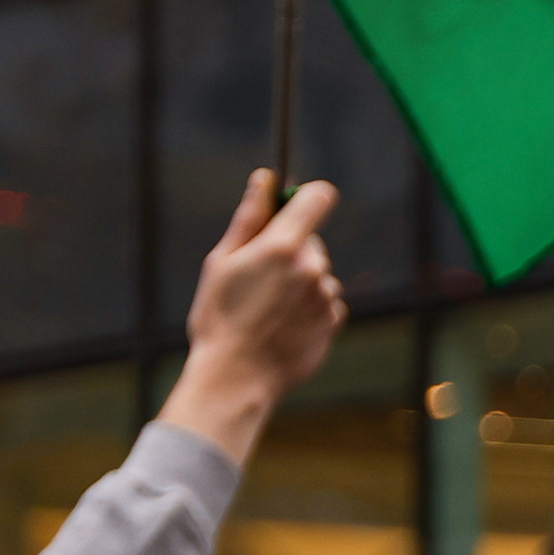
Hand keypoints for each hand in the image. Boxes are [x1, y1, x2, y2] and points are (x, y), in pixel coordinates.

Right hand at [158, 171, 345, 462]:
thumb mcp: (223, 262)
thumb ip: (249, 217)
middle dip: (290, 250)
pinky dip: (309, 307)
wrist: (236, 377)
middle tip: (257, 278)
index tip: (293, 205)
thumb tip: (265, 178)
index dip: (308, 196)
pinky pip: (325, 301)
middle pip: (311, 240)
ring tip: (266, 308)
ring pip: (317, 273)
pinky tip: (282, 324)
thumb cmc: (220, 318)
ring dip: (300, 282)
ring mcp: (326, 296)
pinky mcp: (333, 321)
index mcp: (283, 246)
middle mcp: (312, 268)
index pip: (317, 198)